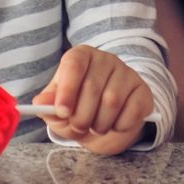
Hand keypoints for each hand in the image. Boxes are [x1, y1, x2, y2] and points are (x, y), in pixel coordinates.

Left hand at [34, 44, 154, 154]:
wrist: (106, 119)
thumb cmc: (78, 108)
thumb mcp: (58, 108)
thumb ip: (48, 106)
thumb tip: (40, 103)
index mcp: (81, 56)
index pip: (74, 64)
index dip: (67, 89)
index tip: (61, 112)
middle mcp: (106, 59)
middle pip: (92, 87)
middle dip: (81, 116)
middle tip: (78, 127)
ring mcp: (127, 73)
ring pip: (112, 101)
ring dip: (100, 124)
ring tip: (95, 126)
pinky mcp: (142, 90)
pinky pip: (131, 111)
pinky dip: (119, 126)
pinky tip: (114, 124)